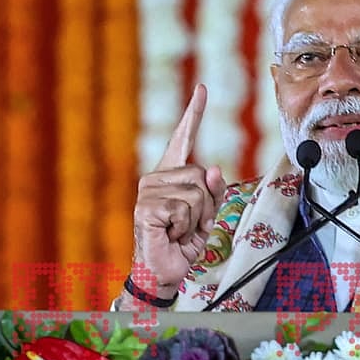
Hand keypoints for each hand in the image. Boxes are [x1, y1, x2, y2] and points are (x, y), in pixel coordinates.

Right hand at [130, 84, 226, 298]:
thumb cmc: (185, 243)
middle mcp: (157, 178)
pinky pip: (184, 208)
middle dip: (206, 206)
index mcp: (172, 175)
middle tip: (188, 225)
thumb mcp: (209, 214)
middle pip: (201, 175)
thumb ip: (214, 191)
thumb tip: (212, 168)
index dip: (194, 113)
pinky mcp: (145, 207)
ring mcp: (148, 191)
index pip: (184, 138)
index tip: (202, 88)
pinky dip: (185, 227)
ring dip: (196, 219)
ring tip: (179, 230)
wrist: (164, 271)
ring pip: (196, 193)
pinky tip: (170, 233)